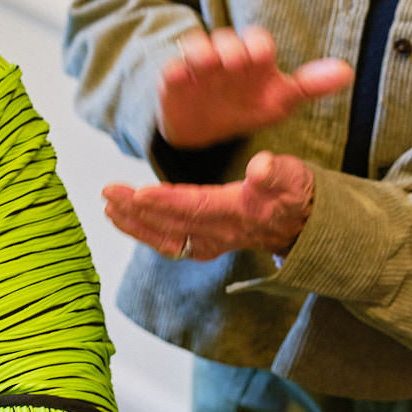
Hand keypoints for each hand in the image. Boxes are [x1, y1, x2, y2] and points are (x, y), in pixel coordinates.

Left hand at [103, 151, 315, 262]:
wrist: (303, 225)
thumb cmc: (294, 193)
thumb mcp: (293, 176)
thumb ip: (277, 172)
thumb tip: (260, 167)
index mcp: (237, 212)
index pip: (195, 207)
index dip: (165, 201)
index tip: (137, 192)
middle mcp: (220, 233)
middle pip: (171, 223)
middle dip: (137, 209)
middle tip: (108, 192)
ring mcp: (211, 242)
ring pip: (165, 237)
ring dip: (134, 224)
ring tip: (109, 208)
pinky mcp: (205, 244)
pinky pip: (169, 243)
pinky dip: (145, 233)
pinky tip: (126, 220)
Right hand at [157, 26, 351, 150]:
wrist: (207, 128)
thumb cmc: (248, 105)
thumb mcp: (281, 100)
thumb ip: (311, 85)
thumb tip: (347, 72)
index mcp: (253, 58)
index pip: (257, 40)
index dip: (258, 47)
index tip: (261, 60)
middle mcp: (225, 55)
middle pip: (227, 39)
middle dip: (230, 48)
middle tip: (234, 62)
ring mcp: (197, 66)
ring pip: (197, 46)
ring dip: (202, 52)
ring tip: (207, 63)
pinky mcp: (173, 80)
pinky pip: (170, 69)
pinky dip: (175, 72)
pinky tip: (181, 79)